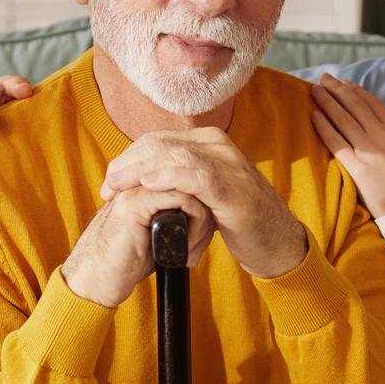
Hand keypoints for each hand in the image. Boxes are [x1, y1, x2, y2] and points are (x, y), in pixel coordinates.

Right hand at [61, 188, 214, 307]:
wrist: (96, 278)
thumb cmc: (124, 261)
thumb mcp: (158, 236)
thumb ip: (177, 220)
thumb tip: (210, 219)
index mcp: (145, 183)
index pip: (186, 177)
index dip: (204, 204)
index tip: (204, 236)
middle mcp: (140, 178)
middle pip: (191, 179)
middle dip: (207, 213)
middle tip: (203, 243)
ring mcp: (136, 186)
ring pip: (191, 187)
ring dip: (203, 220)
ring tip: (195, 247)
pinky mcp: (136, 200)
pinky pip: (183, 199)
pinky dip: (195, 223)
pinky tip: (186, 246)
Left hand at [100, 129, 307, 278]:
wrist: (277, 243)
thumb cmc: (240, 220)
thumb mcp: (207, 193)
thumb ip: (183, 180)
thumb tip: (145, 178)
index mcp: (209, 144)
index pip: (157, 140)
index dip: (128, 158)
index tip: (109, 182)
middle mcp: (218, 147)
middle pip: (159, 143)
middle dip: (127, 164)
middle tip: (107, 187)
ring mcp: (228, 165)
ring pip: (173, 155)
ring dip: (139, 170)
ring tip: (117, 187)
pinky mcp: (233, 189)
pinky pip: (196, 176)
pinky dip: (168, 177)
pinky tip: (148, 185)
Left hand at [309, 75, 384, 217]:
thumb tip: (372, 120)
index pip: (372, 102)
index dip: (354, 89)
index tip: (342, 82)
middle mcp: (383, 136)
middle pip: (355, 105)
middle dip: (337, 89)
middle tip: (323, 78)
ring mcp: (370, 151)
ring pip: (343, 119)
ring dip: (327, 101)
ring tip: (314, 91)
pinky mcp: (357, 167)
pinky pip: (336, 142)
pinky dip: (324, 126)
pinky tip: (314, 116)